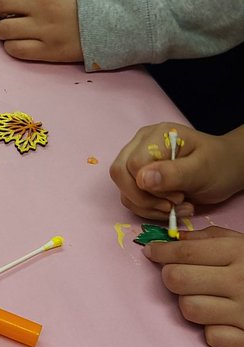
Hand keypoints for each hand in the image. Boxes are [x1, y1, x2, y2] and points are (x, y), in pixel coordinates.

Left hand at [0, 0, 81, 61]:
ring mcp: (45, 31)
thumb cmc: (77, 3)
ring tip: (8, 32)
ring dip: (1, 33)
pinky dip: (11, 47)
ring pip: (4, 32)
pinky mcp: (49, 51)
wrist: (106, 22)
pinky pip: (17, 51)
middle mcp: (42, 9)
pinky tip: (17, 44)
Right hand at [110, 122, 243, 220]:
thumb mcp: (202, 169)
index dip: (150, 187)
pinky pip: (131, 199)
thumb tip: (142, 179)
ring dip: (150, 208)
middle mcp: (141, 144)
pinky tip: (172, 209)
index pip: (133, 164)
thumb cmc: (218, 164)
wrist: (226, 168)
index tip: (178, 196)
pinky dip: (150, 210)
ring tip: (178, 207)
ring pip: (124, 191)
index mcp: (156, 136)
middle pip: (120, 175)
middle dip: (145, 199)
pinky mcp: (139, 177)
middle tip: (173, 205)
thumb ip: (173, 173)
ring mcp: (138, 160)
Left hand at [143, 227, 243, 346]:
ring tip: (205, 297)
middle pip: (177, 280)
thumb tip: (170, 239)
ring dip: (190, 302)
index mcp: (240, 254)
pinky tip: (223, 319)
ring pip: (189, 309)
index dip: (161, 251)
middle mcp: (241, 282)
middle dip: (171, 276)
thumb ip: (209, 239)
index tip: (153, 252)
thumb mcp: (243, 243)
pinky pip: (211, 337)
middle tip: (178, 275)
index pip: (184, 252)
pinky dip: (212, 329)